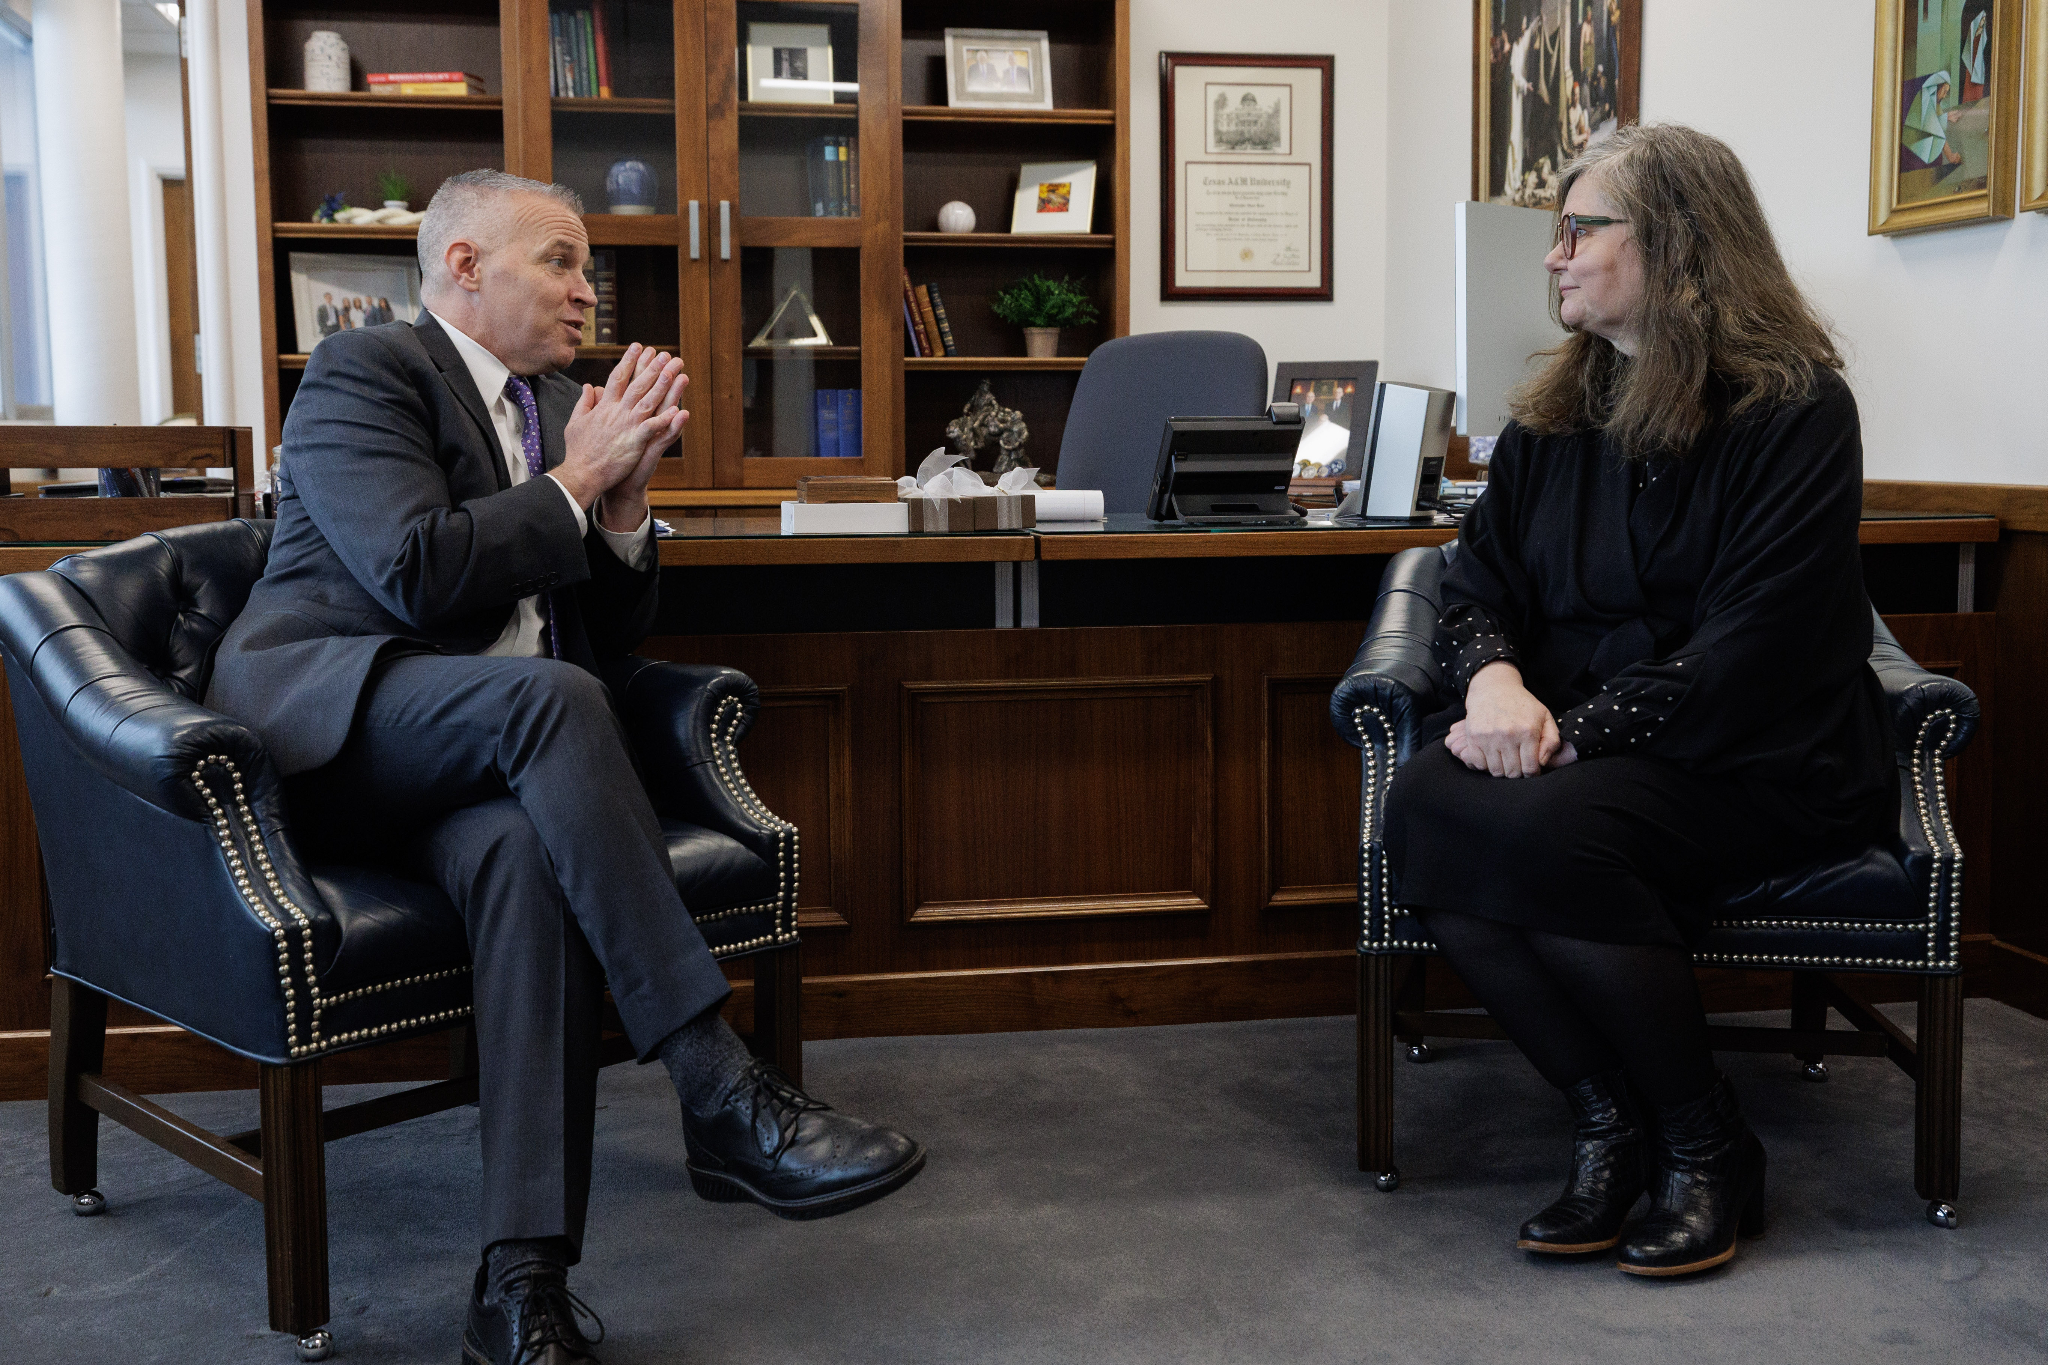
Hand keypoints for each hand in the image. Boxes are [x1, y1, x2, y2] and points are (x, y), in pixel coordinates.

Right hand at [554, 344, 689, 513]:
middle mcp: (617, 413)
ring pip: (647, 401)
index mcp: (604, 407)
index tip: (638, 346)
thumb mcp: (576, 422)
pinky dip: (664, 419)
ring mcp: (626, 427)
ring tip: (674, 371)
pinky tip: (677, 410)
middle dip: (652, 368)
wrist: (581, 474)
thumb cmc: (579, 451)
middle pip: (637, 385)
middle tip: (665, 353)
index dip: (629, 361)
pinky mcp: (633, 442)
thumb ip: (585, 403)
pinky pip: (652, 428)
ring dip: (661, 386)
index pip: (618, 378)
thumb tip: (589, 386)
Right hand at [1446, 660, 1558, 777]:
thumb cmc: (1522, 704)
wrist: (1494, 688)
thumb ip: (1552, 741)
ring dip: (1502, 770)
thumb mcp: (1545, 717)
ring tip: (1505, 761)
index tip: (1531, 770)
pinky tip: (1492, 757)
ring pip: (1496, 771)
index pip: (1530, 769)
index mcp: (1528, 731)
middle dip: (1517, 773)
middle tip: (1518, 765)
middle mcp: (1508, 735)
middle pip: (1513, 773)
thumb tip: (1542, 763)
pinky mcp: (1473, 737)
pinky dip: (1485, 765)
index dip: (1532, 774)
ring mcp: (1489, 737)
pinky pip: (1478, 764)